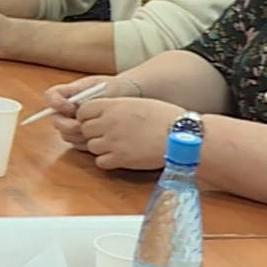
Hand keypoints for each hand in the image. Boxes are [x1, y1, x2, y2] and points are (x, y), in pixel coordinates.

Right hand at [44, 74, 121, 147]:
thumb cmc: (108, 89)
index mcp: (65, 96)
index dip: (56, 104)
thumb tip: (64, 103)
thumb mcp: (93, 84)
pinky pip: (77, 144)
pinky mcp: (81, 138)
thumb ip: (75, 90)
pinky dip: (86, 142)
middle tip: (80, 125)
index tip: (70, 107)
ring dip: (77, 135)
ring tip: (94, 130)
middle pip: (56, 122)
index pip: (50, 98)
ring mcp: (72, 125)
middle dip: (67, 125)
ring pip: (66, 135)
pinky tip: (98, 137)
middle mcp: (65, 112)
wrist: (124, 99)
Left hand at [71, 97, 185, 169]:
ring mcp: (113, 141)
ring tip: (119, 146)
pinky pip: (101, 162)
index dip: (88, 117)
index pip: (83, 111)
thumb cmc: (166, 118)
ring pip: (91, 146)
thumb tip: (102, 112)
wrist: (183, 136)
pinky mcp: (120, 159)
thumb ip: (117, 108)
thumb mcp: (138, 104)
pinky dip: (108, 161)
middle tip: (109, 135)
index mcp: (113, 106)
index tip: (97, 121)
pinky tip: (121, 157)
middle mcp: (109, 123)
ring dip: (101, 148)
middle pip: (85, 130)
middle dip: (94, 133)